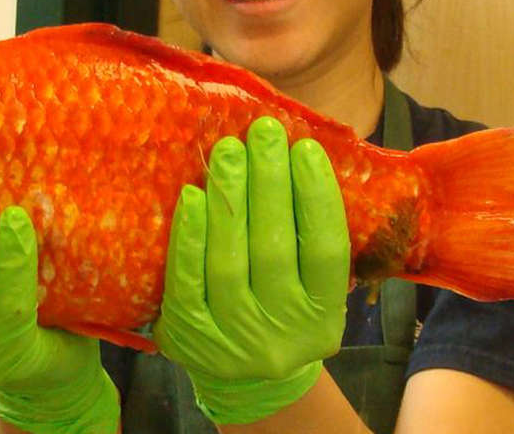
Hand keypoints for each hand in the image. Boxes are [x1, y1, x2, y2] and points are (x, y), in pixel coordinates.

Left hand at [153, 116, 350, 424]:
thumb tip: (300, 155)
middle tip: (262, 132)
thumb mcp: (314, 289)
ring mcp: (234, 340)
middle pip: (275, 248)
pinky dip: (189, 236)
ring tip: (228, 150)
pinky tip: (192, 195)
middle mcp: (283, 332)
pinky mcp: (189, 337)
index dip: (316, 196)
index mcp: (324, 317)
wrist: (246, 381)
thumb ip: (311, 236)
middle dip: (268, 183)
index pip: (326, 250)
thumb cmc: (283, 309)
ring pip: (230, 261)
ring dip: (229, 199)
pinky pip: (186, 280)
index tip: (303, 148)